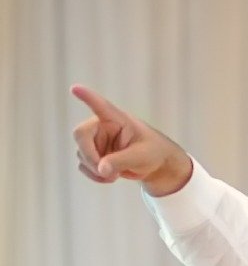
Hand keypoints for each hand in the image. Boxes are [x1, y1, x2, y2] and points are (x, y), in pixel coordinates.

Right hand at [71, 85, 192, 197]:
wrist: (155, 165)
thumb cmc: (153, 152)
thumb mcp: (141, 156)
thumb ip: (120, 161)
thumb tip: (101, 170)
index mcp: (116, 119)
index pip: (100, 106)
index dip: (87, 97)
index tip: (75, 88)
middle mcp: (102, 126)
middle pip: (81, 136)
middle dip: (90, 157)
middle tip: (105, 172)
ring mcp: (96, 141)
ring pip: (81, 154)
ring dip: (94, 169)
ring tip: (114, 175)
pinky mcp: (94, 155)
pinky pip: (84, 166)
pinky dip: (94, 175)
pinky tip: (109, 177)